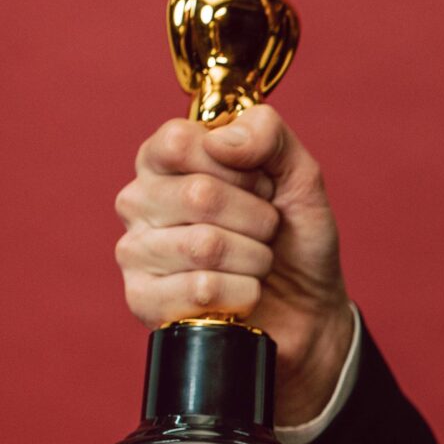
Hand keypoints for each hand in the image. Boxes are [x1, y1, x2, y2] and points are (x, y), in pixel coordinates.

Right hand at [114, 103, 353, 426]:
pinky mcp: (142, 299)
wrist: (308, 309)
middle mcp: (139, 200)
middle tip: (265, 230)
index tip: (261, 185)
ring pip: (205, 246)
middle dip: (256, 218)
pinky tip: (243, 294)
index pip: (178, 142)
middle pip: (198, 194)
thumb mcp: (298, 174)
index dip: (239, 166)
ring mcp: (135, 251)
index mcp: (165, 160)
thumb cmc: (294, 238)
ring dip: (254, 258)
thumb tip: (220, 140)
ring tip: (256, 263)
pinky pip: (202, 290)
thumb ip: (268, 134)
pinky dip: (243, 294)